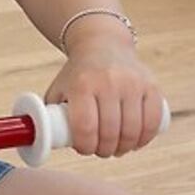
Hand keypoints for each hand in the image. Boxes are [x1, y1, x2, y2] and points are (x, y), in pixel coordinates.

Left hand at [45, 42, 165, 158]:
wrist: (102, 43)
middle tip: (101, 151)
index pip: (86, 127)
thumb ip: (49, 115)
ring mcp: (132, 83)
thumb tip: (41, 143)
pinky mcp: (151, 86)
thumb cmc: (77, 74)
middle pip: (110, 132)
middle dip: (105, 150)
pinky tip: (136, 142)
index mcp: (82, 84)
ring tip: (117, 149)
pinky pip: (153, 121)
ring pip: (132, 130)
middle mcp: (109, 82)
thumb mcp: (58, 89)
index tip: (84, 149)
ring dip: (124, 148)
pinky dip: (145, 137)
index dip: (86, 146)